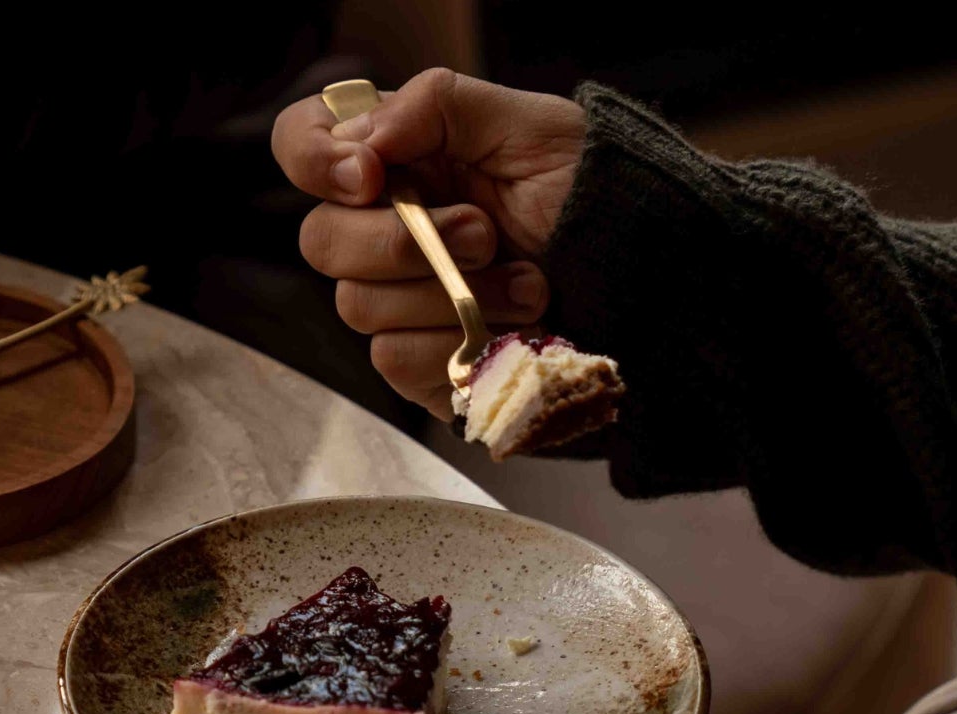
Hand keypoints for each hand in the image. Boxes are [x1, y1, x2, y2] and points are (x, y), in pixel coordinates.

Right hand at [273, 68, 585, 418]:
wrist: (654, 283)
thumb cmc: (599, 198)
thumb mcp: (533, 126)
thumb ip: (439, 107)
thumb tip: (361, 138)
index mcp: (401, 160)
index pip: (302, 145)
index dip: (314, 160)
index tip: (371, 176)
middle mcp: (387, 227)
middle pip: (319, 241)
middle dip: (404, 241)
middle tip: (484, 233)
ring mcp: (400, 301)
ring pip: (358, 306)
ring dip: (453, 294)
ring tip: (527, 283)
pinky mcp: (421, 364)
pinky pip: (394, 359)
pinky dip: (457, 343)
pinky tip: (514, 328)